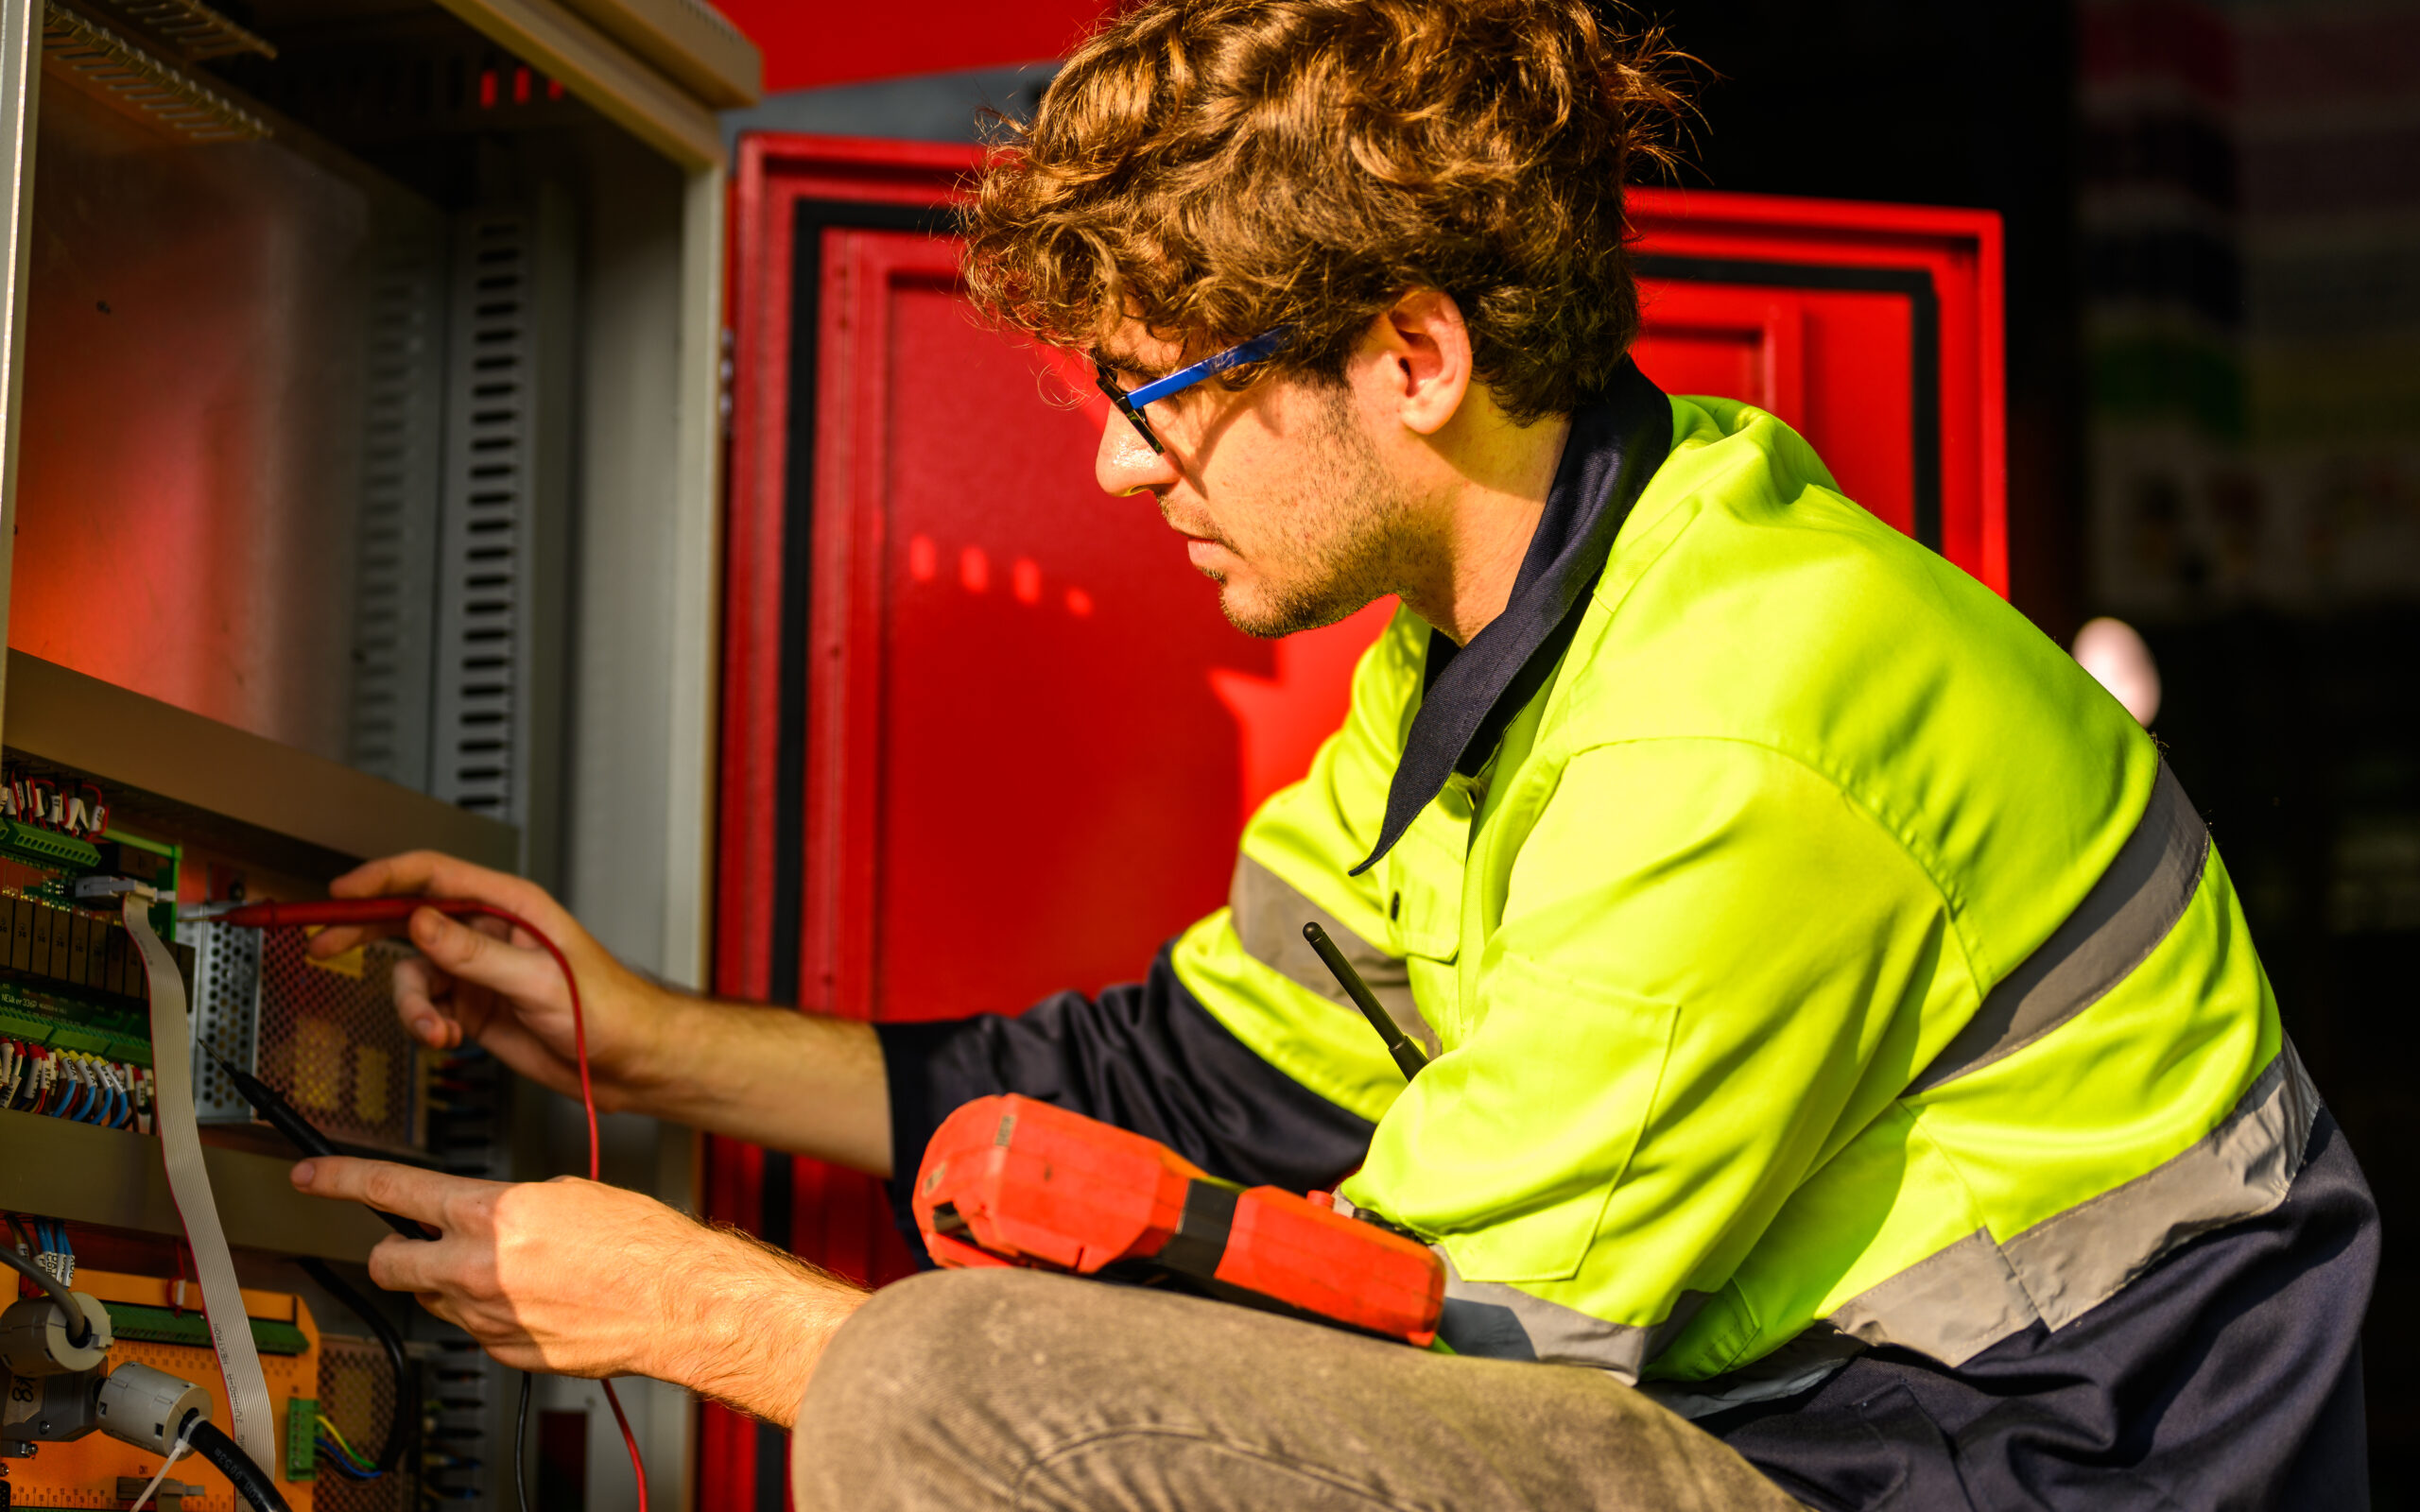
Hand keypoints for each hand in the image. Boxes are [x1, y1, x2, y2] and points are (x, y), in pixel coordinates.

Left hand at [292, 1157, 866, 1421]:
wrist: (679, 1300)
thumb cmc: (640, 1242)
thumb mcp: (567, 1193)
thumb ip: (509, 1206)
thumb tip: (483, 1214)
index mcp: (492, 1215)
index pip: (392, 1191)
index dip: (342, 1183)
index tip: (312, 1180)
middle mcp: (478, 1268)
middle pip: (391, 1262)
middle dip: (394, 1252)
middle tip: (411, 1244)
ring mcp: (489, 1317)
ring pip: (434, 1299)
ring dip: (454, 1284)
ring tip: (510, 1272)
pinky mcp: (507, 1353)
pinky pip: (478, 1329)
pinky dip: (493, 1316)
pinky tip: (536, 1302)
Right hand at [309, 852, 665, 1109]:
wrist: (629, 1061)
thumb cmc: (610, 1009)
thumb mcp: (538, 979)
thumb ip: (475, 954)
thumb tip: (422, 923)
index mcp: (511, 907)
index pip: (434, 876)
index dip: (383, 878)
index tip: (342, 892)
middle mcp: (490, 932)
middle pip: (408, 917)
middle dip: (365, 931)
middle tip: (324, 943)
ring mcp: (480, 970)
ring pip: (414, 974)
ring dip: (412, 1006)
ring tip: (434, 1030)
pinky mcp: (476, 1006)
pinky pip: (428, 1007)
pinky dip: (425, 1025)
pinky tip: (445, 1039)